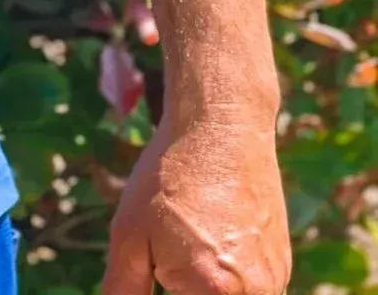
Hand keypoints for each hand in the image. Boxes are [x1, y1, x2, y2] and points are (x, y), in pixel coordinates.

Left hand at [104, 112, 289, 294]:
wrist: (224, 126)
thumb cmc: (170, 177)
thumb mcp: (130, 234)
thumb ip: (123, 290)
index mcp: (215, 294)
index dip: (167, 292)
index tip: (160, 273)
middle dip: (185, 290)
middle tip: (170, 263)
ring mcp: (275, 284)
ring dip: (207, 291)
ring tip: (190, 248)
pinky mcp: (282, 269)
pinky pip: (252, 292)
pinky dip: (228, 284)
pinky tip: (210, 246)